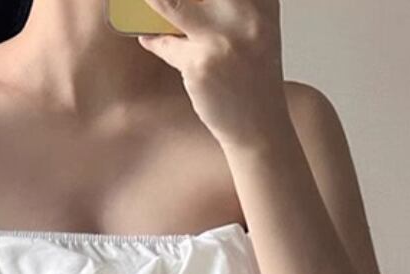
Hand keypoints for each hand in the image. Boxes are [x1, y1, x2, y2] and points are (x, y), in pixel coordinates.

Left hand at [136, 0, 289, 149]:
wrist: (259, 124)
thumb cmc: (252, 77)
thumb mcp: (253, 28)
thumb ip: (229, 5)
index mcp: (261, 0)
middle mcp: (245, 12)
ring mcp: (222, 38)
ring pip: (172, 4)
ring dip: (151, 0)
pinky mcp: (200, 64)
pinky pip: (166, 45)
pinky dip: (155, 42)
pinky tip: (148, 39)